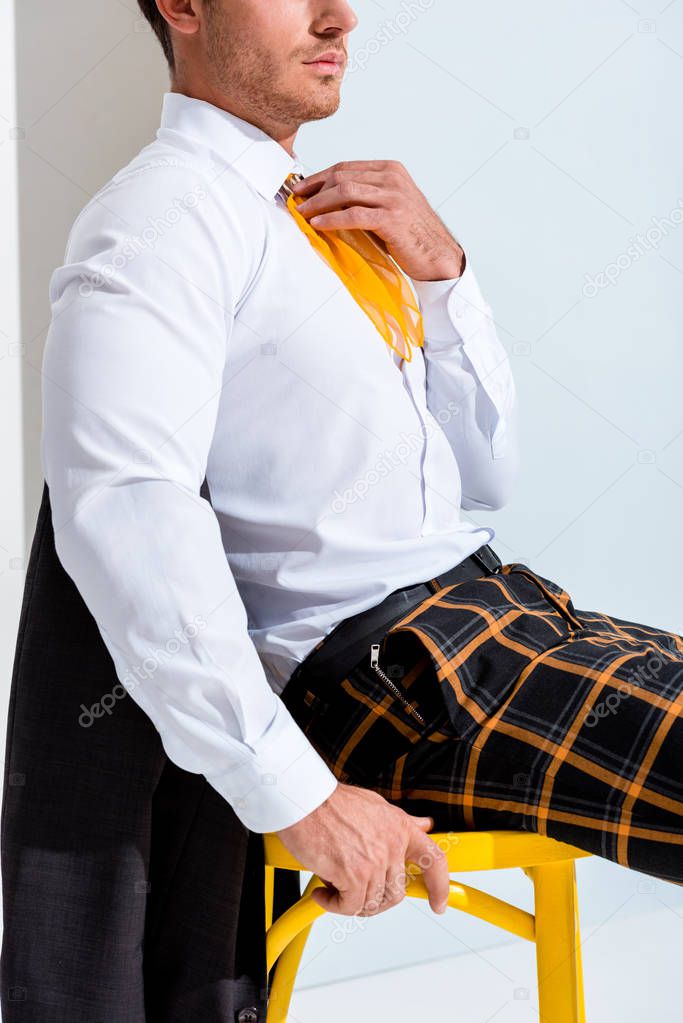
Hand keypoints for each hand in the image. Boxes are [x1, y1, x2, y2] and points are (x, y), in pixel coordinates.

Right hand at [275, 781, 450, 916]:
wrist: (305, 800)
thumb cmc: (332, 802)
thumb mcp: (376, 805)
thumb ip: (402, 821)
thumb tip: (424, 826)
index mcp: (400, 828)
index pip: (434, 861)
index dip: (440, 886)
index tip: (439, 902)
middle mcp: (391, 846)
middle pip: (396, 892)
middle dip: (376, 899)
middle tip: (356, 892)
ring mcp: (374, 862)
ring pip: (372, 902)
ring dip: (351, 902)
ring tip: (333, 886)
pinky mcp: (354, 876)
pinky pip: (349, 907)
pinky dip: (333, 905)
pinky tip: (322, 893)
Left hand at [291, 160, 464, 281]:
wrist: (437, 254)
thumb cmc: (410, 234)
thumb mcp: (389, 205)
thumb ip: (366, 196)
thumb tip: (328, 199)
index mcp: (391, 169)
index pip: (346, 167)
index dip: (319, 176)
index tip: (300, 188)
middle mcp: (393, 178)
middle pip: (342, 177)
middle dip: (314, 189)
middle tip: (296, 201)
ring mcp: (394, 197)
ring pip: (345, 192)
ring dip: (318, 203)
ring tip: (302, 214)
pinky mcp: (392, 218)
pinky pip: (353, 215)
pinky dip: (332, 219)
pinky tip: (317, 224)